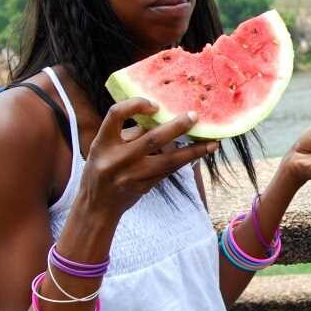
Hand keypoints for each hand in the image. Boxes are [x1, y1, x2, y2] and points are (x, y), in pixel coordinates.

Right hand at [76, 98, 218, 219]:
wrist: (97, 206)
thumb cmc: (102, 168)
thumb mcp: (104, 148)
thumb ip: (129, 134)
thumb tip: (163, 119)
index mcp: (102, 143)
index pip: (116, 114)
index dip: (135, 105)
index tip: (155, 105)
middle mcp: (117, 159)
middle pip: (152, 139)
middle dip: (177, 127)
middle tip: (195, 116)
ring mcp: (133, 176)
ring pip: (168, 161)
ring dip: (193, 151)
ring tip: (212, 143)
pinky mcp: (145, 186)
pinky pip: (168, 170)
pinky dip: (185, 160)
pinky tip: (201, 153)